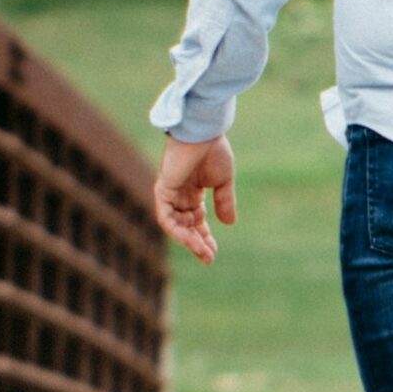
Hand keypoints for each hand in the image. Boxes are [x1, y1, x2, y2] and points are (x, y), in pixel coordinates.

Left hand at [152, 133, 237, 263]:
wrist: (203, 133)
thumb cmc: (213, 151)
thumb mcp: (223, 181)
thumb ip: (224, 202)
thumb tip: (229, 223)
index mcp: (192, 192)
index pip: (196, 221)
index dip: (204, 237)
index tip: (213, 253)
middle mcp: (179, 195)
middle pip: (186, 226)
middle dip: (197, 243)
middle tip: (209, 258)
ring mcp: (169, 194)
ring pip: (176, 226)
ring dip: (189, 241)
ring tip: (204, 253)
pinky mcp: (163, 191)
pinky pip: (166, 218)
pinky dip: (178, 231)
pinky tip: (192, 240)